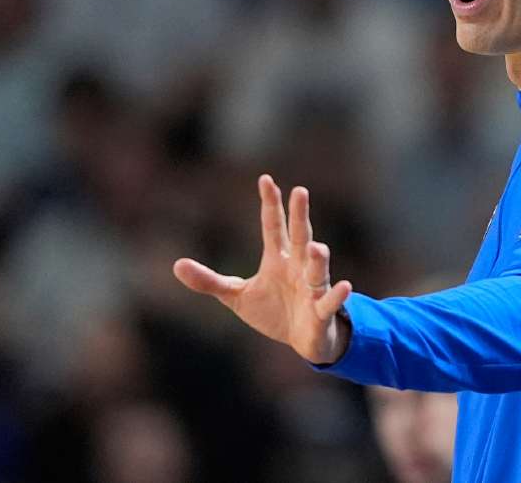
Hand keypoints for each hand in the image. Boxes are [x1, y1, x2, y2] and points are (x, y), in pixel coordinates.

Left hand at [173, 174, 353, 363]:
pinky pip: (329, 301)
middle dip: (299, 216)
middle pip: (300, 237)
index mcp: (278, 259)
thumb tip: (176, 265)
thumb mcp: (236, 296)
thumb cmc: (273, 311)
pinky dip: (337, 295)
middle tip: (300, 192)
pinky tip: (344, 286)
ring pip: (316, 269)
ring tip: (318, 247)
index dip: (270, 204)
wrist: (302, 341)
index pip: (273, 226)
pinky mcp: (321, 311)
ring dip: (318, 259)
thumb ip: (210, 281)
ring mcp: (312, 288)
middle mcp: (298, 267)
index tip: (266, 180)